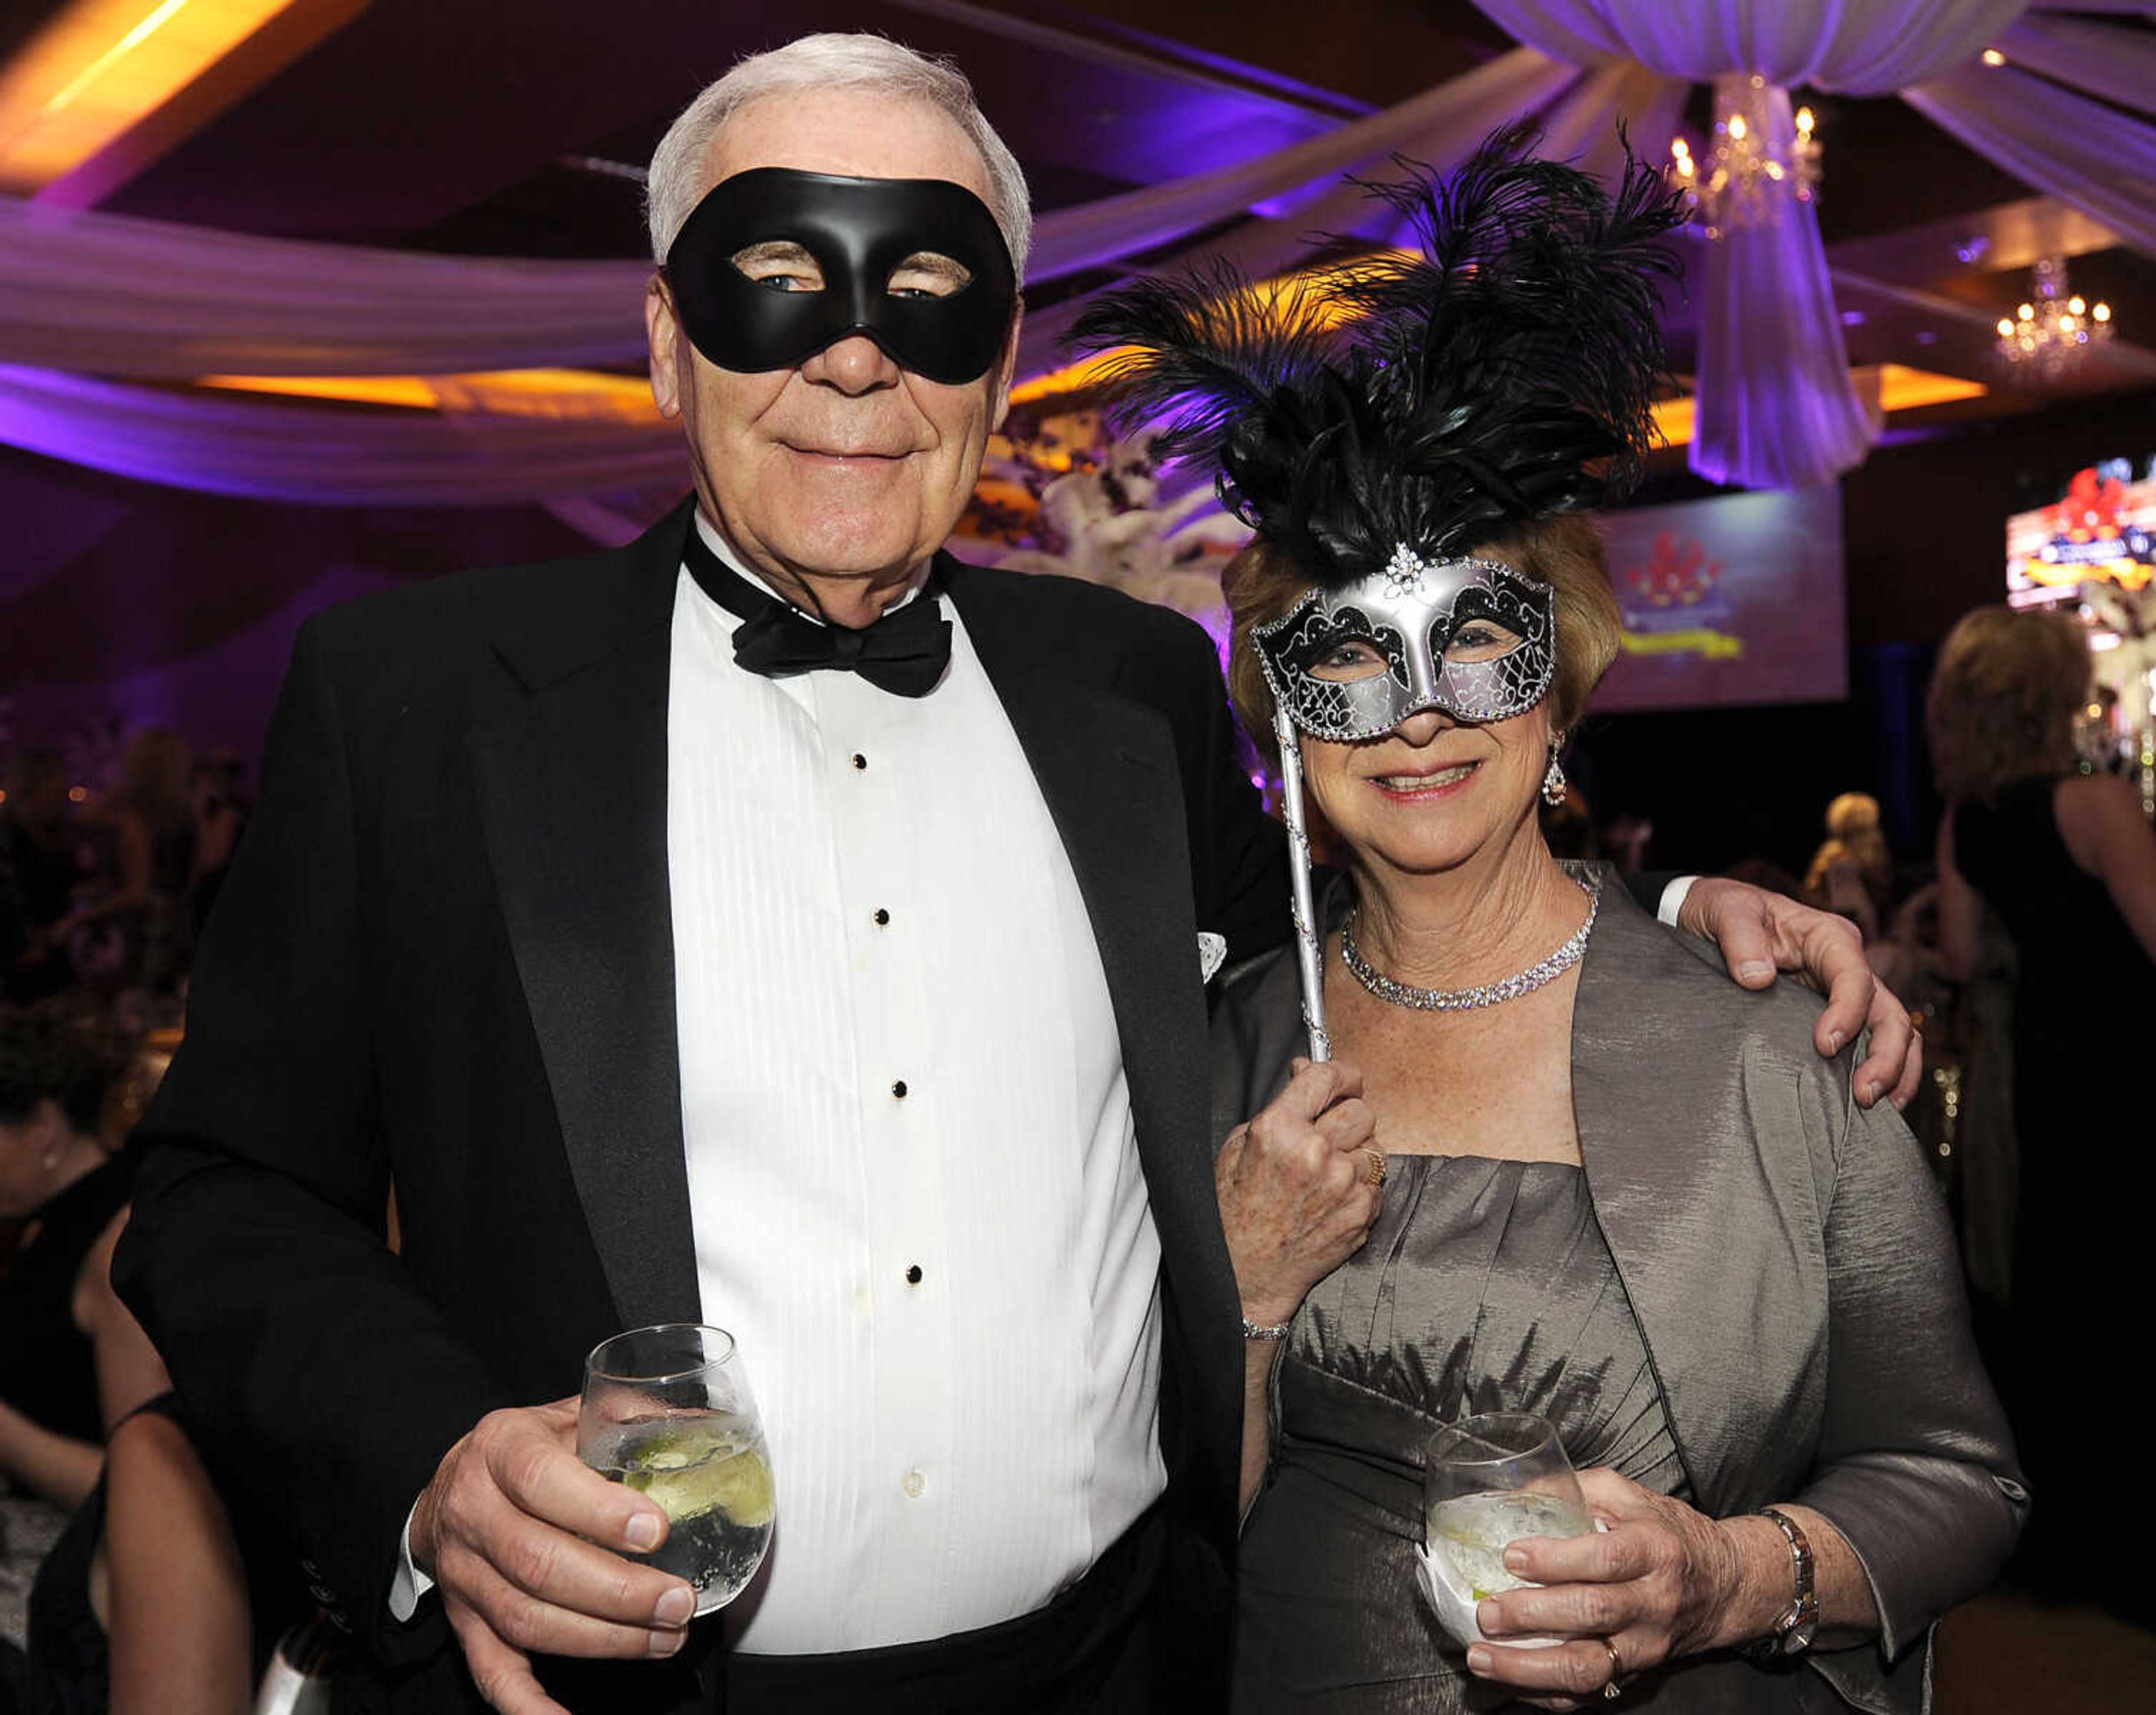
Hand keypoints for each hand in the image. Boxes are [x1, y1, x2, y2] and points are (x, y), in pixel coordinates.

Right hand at [409, 1399, 695, 1714]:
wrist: (452, 1486)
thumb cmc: (527, 1449)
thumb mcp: (570, 1413)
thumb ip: (630, 1414)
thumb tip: (704, 1422)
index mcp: (501, 1448)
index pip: (544, 1480)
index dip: (600, 1511)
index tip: (656, 1531)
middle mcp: (473, 1511)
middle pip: (539, 1563)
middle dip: (618, 1591)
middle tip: (678, 1601)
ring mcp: (466, 1575)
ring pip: (527, 1619)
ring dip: (602, 1639)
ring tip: (664, 1638)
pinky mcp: (465, 1623)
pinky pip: (492, 1673)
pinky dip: (528, 1706)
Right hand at [1215, 1057, 1381, 1326]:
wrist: (1247, 1272)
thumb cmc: (1236, 1209)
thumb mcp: (1241, 1145)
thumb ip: (1282, 1106)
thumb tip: (1308, 1070)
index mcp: (1279, 1129)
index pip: (1327, 1077)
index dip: (1341, 1073)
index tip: (1343, 1080)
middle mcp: (1315, 1153)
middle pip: (1361, 1110)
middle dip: (1349, 1117)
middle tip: (1332, 1130)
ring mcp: (1342, 1184)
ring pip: (1375, 1147)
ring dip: (1356, 1155)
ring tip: (1327, 1174)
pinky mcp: (1360, 1212)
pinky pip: (1377, 1183)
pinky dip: (1360, 1187)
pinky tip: (1332, 1199)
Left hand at [1464, 1470, 1741, 1709]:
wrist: (1722, 1587)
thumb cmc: (1665, 1534)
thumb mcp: (1628, 1496)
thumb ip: (1573, 1488)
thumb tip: (1511, 1495)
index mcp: (1654, 1550)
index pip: (1606, 1558)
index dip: (1556, 1560)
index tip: (1511, 1557)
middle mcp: (1653, 1601)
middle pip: (1592, 1613)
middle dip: (1531, 1615)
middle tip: (1487, 1611)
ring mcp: (1645, 1645)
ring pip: (1588, 1666)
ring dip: (1528, 1667)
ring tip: (1481, 1656)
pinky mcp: (1636, 1674)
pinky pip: (1588, 1695)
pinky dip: (1545, 1694)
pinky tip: (1510, 1681)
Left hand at [1678, 876, 1920, 1108]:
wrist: (1712, 917)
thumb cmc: (1724, 910)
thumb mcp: (1725, 911)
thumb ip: (1740, 938)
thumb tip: (1758, 978)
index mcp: (1828, 937)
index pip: (1855, 978)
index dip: (1848, 1013)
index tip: (1823, 1046)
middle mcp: (1847, 966)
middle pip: (1889, 1012)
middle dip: (1886, 1056)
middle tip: (1864, 1095)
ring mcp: (1847, 993)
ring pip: (1894, 1033)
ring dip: (1895, 1072)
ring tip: (1879, 1110)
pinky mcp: (1837, 1016)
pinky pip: (1873, 1044)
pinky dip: (1883, 1074)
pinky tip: (1869, 1107)